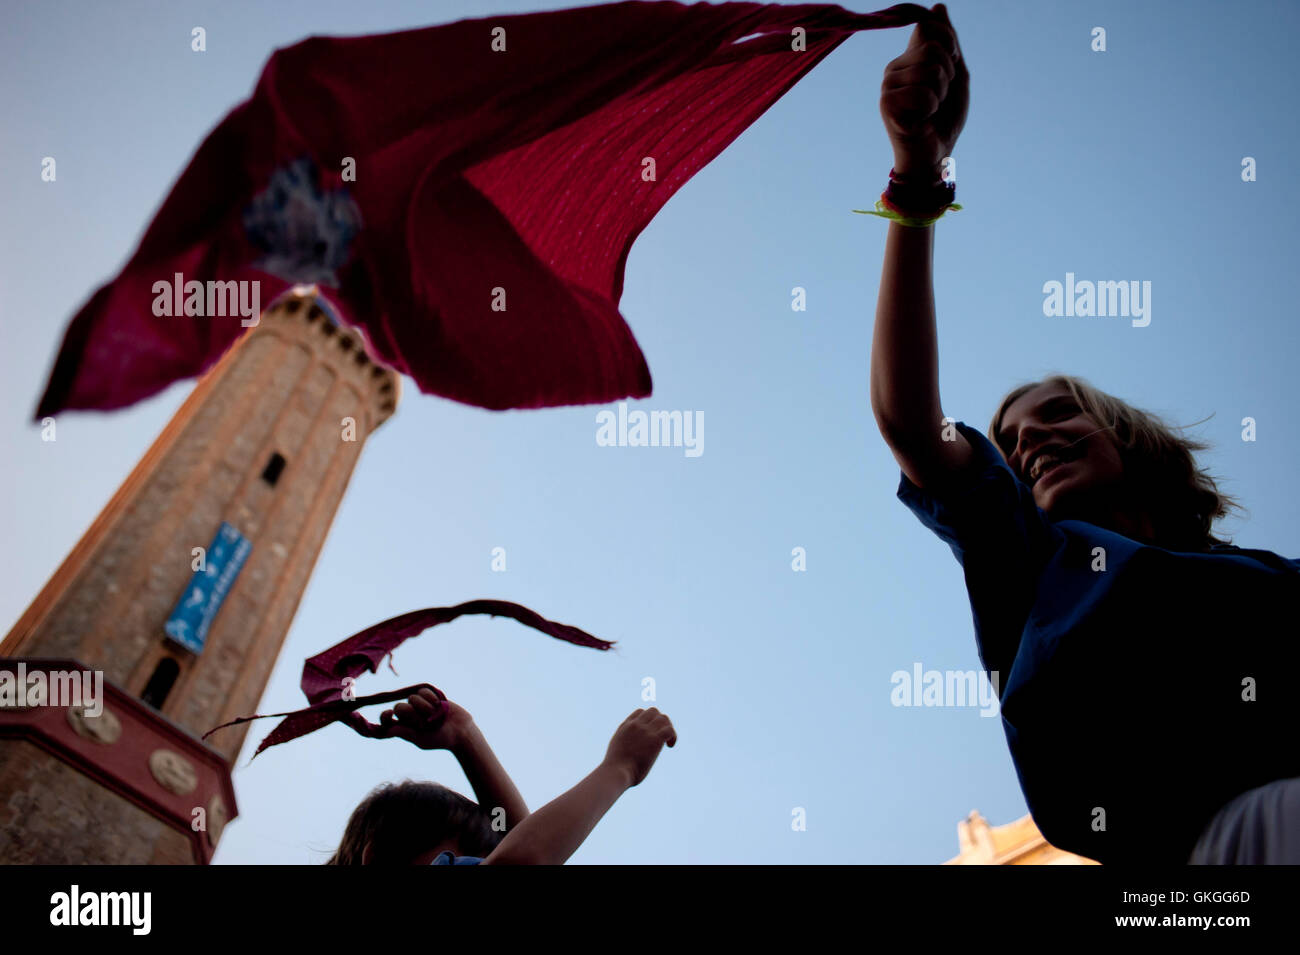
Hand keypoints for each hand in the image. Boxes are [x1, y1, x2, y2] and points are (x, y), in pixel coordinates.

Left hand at [378, 688, 471, 749]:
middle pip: (399, 708)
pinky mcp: (428, 696)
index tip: (389, 713)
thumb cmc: (441, 739)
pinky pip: (421, 691)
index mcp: (404, 728)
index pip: (386, 721)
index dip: (384, 717)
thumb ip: (406, 733)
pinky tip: (438, 704)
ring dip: (424, 707)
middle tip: (424, 722)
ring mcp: (418, 705)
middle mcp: (408, 716)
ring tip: (435, 715)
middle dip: (411, 713)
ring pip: (411, 698)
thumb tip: (389, 730)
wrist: (461, 730)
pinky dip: (430, 698)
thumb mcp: (422, 739)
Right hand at [602, 707, 675, 787]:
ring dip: (668, 727)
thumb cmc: (615, 768)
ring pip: (663, 718)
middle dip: (660, 721)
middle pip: (654, 711)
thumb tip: (629, 750)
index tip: (650, 733)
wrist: (616, 772)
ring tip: (667, 742)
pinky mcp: (655, 740)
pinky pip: (670, 730)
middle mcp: (636, 725)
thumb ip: (624, 742)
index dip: (648, 720)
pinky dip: (673, 736)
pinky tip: (670, 746)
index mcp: (626, 726)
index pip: (641, 712)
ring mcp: (646, 731)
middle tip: (660, 736)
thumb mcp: (616, 748)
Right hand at [880, 3, 967, 178]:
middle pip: (933, 48)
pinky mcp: (886, 103)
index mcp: (910, 57)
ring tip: (930, 109)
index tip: (951, 67)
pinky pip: (922, 93)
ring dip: (940, 93)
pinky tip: (921, 120)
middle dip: (948, 74)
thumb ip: (949, 42)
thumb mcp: (955, 74)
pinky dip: (930, 108)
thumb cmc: (945, 118)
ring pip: (929, 69)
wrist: (934, 155)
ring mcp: (888, 84)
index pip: (929, 26)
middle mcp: (895, 66)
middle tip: (939, 97)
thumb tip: (938, 6)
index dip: (949, 43)